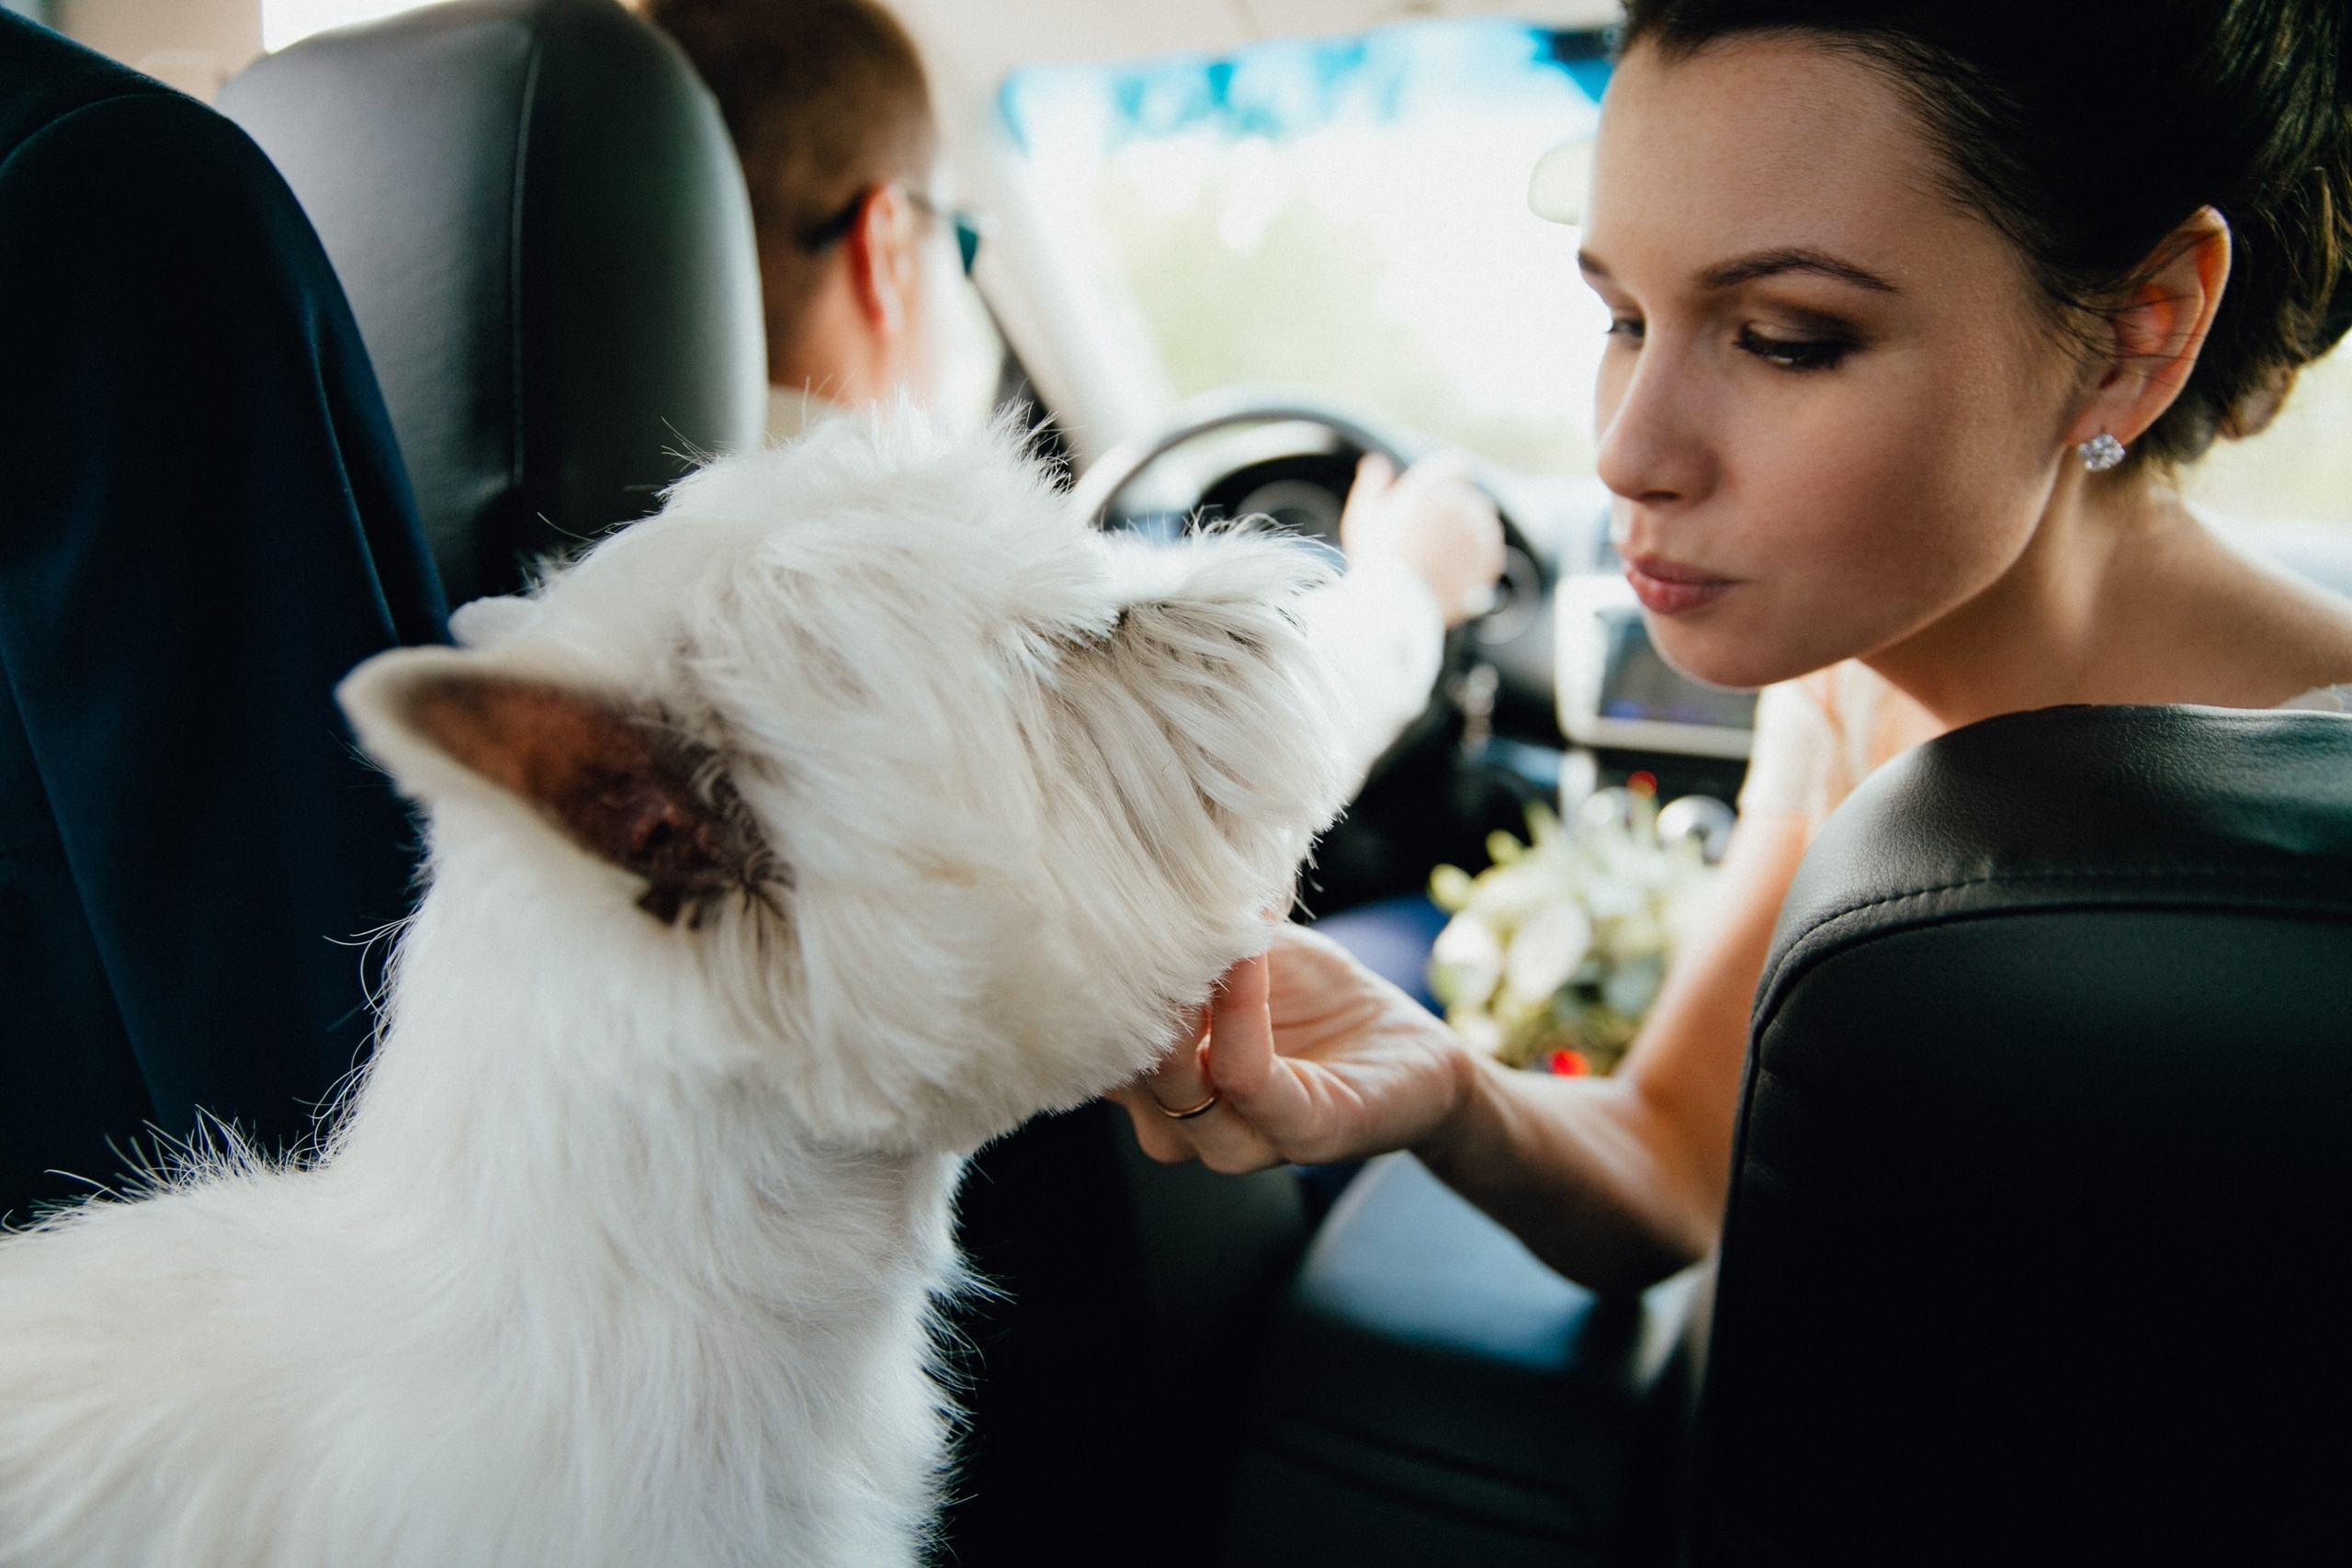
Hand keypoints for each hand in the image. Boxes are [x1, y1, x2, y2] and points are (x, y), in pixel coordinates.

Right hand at [1109, 926, 1473, 1172]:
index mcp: (1157, 1084)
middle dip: (1119, 990)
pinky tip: (1246, 950)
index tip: (1089, 902)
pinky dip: (1238, 1008)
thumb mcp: (1243, 953)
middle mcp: (1180, 1125)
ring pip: (1168, 1082)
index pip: (1092, 1041)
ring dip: (1176, 998)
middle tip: (1125, 907)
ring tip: (1192, 922)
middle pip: (1116, 1067)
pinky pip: (1244, 1074)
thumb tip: (1138, 858)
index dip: (1087, 978)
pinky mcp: (1300, 1135)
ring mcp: (1237, 1141)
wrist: (1417, 1055)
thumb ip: (1190, 931)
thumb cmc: (1325, 1003)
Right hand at [1338, 453, 1504, 627]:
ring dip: (1470, 530)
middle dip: (1455, 510)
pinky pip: (1492, 548)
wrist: (1395, 606)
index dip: (1446, 481)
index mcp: (1430, 487)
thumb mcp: (1362, 517)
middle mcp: (1458, 504)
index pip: (1454, 466)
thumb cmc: (1375, 560)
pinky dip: (1480, 555)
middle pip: (1468, 496)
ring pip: (1484, 521)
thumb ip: (1373, 484)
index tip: (1438, 496)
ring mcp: (1476, 532)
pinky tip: (1459, 567)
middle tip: (1435, 534)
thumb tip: (1377, 463)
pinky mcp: (1488, 558)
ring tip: (1446, 553)